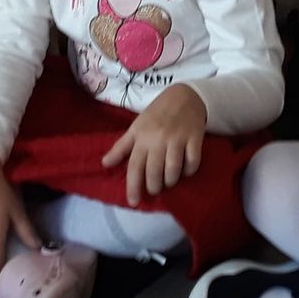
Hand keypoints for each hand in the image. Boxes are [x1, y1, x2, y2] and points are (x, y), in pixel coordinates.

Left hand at [102, 84, 206, 205]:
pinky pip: (192, 162)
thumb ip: (121, 147)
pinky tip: (185, 171)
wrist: (184, 95)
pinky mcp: (194, 138)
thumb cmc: (157, 113)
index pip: (134, 166)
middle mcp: (158, 139)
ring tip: (168, 182)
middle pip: (154, 172)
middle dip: (154, 187)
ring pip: (173, 170)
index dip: (132, 187)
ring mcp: (177, 138)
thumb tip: (104, 164)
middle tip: (154, 189)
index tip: (133, 202)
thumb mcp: (136, 127)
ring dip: (170, 181)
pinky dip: (189, 171)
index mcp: (142, 137)